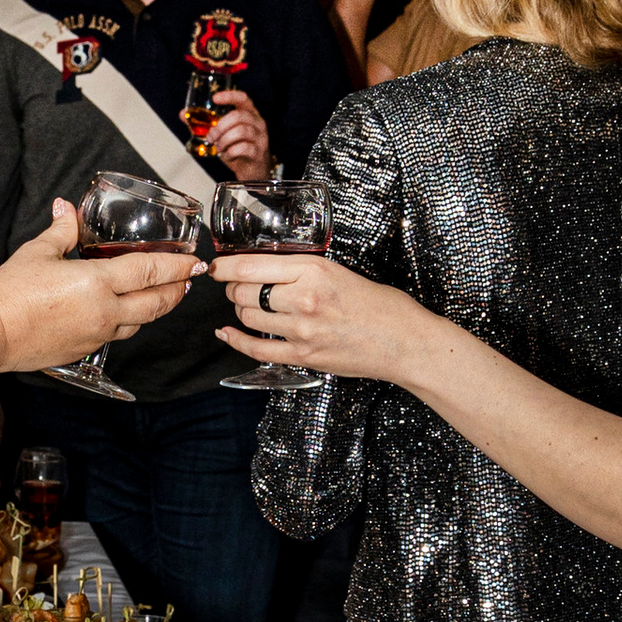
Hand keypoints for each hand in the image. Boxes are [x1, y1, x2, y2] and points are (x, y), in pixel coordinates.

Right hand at [0, 197, 195, 378]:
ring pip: (140, 323)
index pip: (150, 271)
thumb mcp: (38, 252)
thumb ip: (62, 231)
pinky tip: (124, 313)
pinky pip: (116, 335)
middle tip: (190, 280)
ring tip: (162, 296)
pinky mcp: (85, 351)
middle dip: (177, 291)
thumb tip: (68, 209)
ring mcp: (97, 335)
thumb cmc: (11, 292)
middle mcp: (105, 312)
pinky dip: (128, 322)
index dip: (177, 266)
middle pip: (155, 303)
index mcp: (97, 282)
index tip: (195, 262)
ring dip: (155, 308)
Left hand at [204, 89, 270, 182]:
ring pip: (241, 131)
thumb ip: (204, 124)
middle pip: (238, 116)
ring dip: (224, 140)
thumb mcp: (222, 134)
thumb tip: (183, 114)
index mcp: (249, 114)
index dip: (230, 96)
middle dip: (219, 126)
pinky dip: (230, 152)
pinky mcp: (258, 153)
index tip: (215, 98)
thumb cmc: (238, 150)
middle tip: (210, 137)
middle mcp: (257, 124)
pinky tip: (227, 156)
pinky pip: (244, 148)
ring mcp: (260, 138)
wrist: (253, 172)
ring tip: (219, 147)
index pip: (243, 98)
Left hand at [213, 247, 420, 382]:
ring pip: (248, 318)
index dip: (225, 266)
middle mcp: (305, 298)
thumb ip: (302, 270)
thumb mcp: (339, 271)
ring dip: (240, 311)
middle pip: (244, 292)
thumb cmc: (380, 305)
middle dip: (233, 288)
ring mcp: (302, 330)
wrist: (404, 342)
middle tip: (235, 286)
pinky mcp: (303, 356)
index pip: (251, 266)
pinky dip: (237, 340)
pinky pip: (256, 349)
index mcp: (314, 270)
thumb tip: (263, 268)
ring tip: (246, 305)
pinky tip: (227, 334)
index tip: (216, 264)